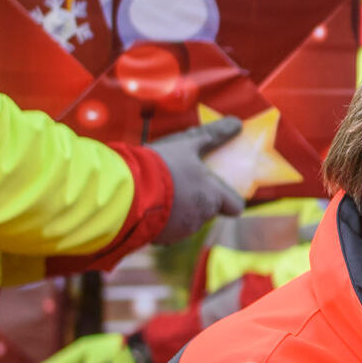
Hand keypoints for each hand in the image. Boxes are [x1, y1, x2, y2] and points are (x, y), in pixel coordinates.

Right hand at [149, 117, 244, 244]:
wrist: (124, 192)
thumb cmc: (159, 165)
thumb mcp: (187, 145)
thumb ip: (213, 136)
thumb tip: (237, 123)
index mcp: (212, 197)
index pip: (235, 206)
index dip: (229, 198)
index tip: (217, 188)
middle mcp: (201, 218)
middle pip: (208, 211)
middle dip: (198, 199)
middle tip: (180, 182)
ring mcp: (181, 231)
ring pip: (187, 221)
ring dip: (179, 209)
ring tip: (159, 191)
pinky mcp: (161, 239)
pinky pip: (167, 230)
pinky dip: (162, 219)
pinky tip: (148, 205)